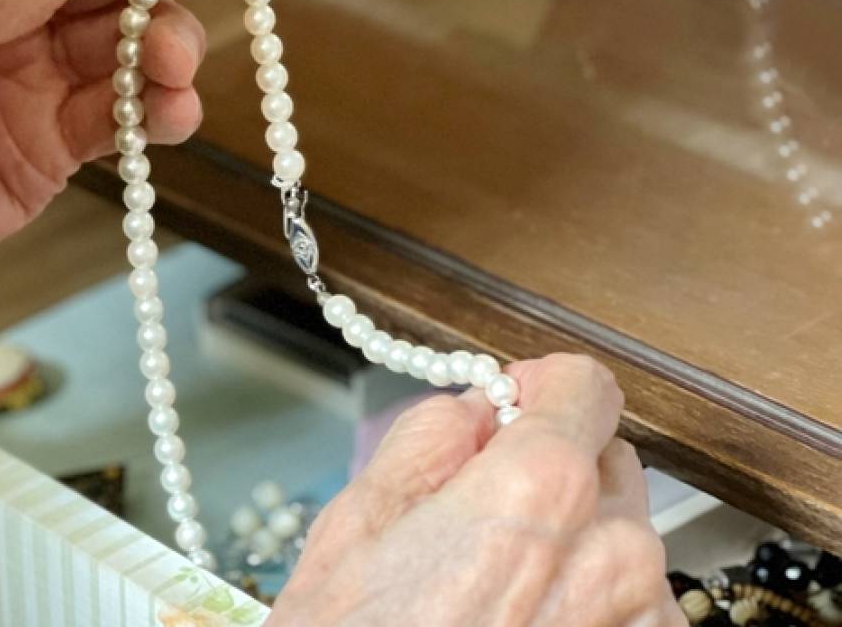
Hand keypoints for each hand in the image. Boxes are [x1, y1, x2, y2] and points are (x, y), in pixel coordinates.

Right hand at [269, 354, 684, 626]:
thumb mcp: (352, 528)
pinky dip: (584, 606)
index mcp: (537, 491)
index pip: (586, 385)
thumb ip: (424, 441)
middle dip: (548, 472)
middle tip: (475, 517)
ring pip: (619, 539)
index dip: (537, 387)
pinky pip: (628, 606)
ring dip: (570, 546)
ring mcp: (637, 618)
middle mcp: (611, 550)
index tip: (509, 406)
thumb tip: (468, 409)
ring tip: (490, 594)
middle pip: (605, 462)